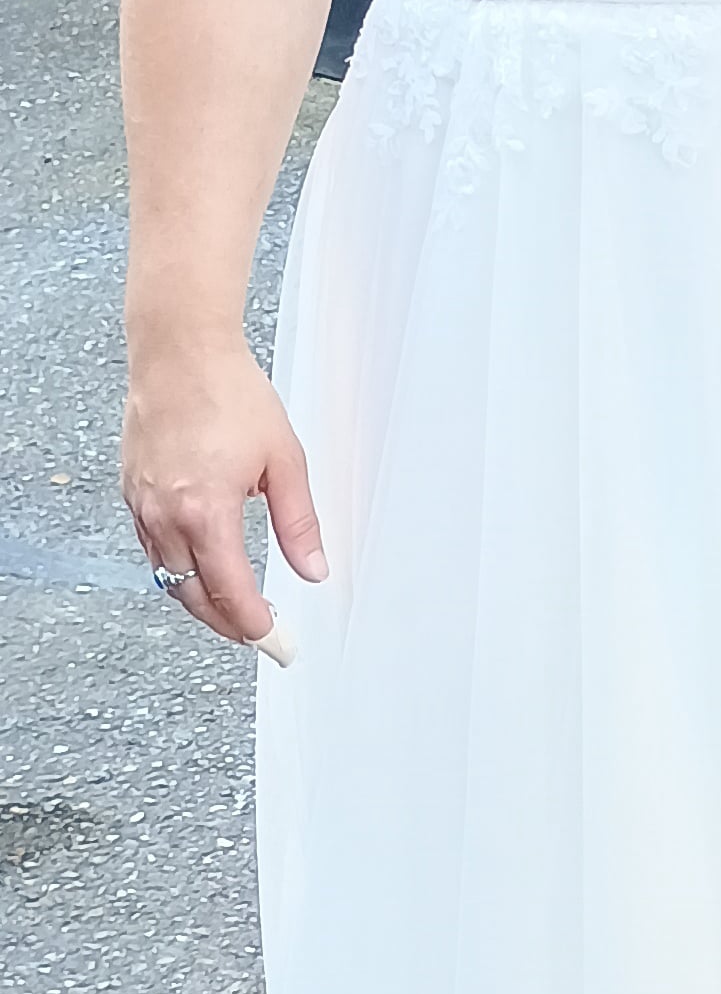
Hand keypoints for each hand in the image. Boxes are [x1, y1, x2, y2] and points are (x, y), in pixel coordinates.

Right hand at [122, 337, 322, 644]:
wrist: (181, 352)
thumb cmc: (230, 393)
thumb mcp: (285, 460)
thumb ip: (299, 523)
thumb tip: (314, 569)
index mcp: (205, 511)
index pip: (229, 592)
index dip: (254, 625)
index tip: (275, 641)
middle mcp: (165, 515)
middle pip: (192, 595)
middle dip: (227, 624)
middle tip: (260, 638)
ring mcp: (142, 505)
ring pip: (167, 576)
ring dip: (200, 600)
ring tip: (235, 612)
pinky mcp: (132, 492)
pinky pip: (152, 549)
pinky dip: (176, 569)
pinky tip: (201, 569)